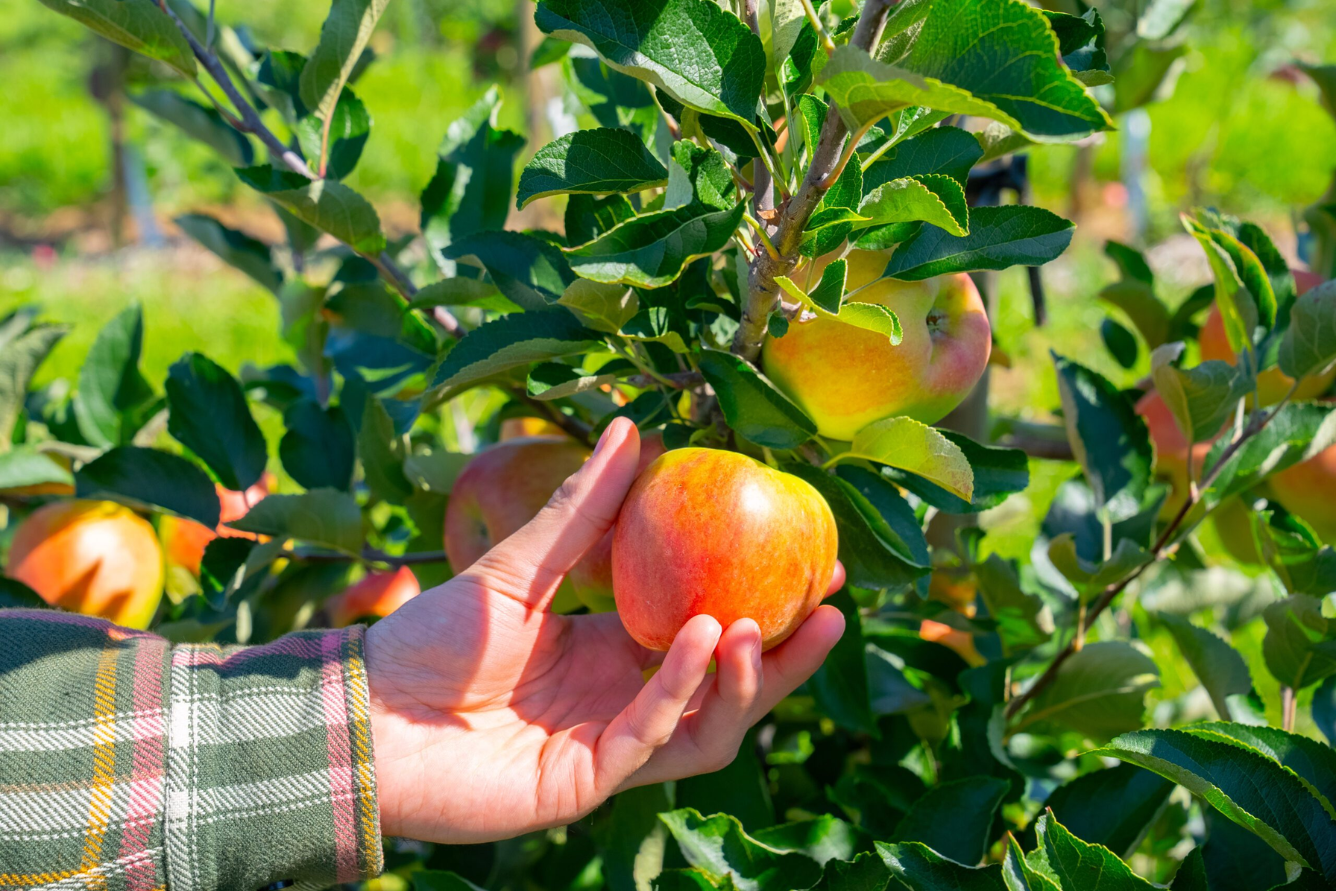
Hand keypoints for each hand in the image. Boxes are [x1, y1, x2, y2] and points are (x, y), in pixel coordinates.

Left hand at [364, 418, 845, 842]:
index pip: (710, 631)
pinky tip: (706, 638)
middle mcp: (624, 702)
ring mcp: (609, 747)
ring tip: (766, 624)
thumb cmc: (432, 640)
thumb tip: (633, 429)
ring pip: (709, 725)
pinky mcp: (585, 781)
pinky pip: (654, 736)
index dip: (764, 601)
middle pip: (729, 686)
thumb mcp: (519, 565)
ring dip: (748, 680)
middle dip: (787, 652)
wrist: (365, 710)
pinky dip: (683, 688)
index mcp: (613, 653)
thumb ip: (581, 509)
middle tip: (833, 604)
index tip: (809, 556)